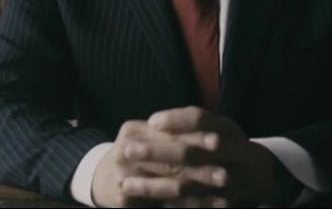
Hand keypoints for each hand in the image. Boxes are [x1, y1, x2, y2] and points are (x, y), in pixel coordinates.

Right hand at [90, 119, 227, 207]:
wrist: (105, 180)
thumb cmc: (138, 155)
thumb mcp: (149, 138)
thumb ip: (174, 132)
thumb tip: (216, 134)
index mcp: (134, 131)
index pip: (169, 133)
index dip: (195, 137)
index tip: (219, 141)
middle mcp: (126, 152)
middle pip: (170, 160)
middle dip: (201, 168)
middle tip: (226, 174)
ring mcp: (124, 177)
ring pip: (171, 186)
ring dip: (201, 191)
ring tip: (224, 193)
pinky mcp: (126, 199)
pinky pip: (166, 205)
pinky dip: (194, 206)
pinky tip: (216, 205)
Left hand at [128, 106, 291, 207]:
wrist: (262, 176)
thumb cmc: (230, 146)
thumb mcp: (219, 128)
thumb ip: (192, 124)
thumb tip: (153, 123)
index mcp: (230, 131)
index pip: (201, 119)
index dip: (176, 120)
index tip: (150, 121)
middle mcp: (233, 156)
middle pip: (190, 152)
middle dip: (156, 152)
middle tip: (126, 150)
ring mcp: (231, 184)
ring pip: (186, 185)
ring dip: (153, 186)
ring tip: (125, 183)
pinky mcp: (223, 206)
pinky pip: (191, 206)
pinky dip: (166, 204)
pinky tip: (144, 202)